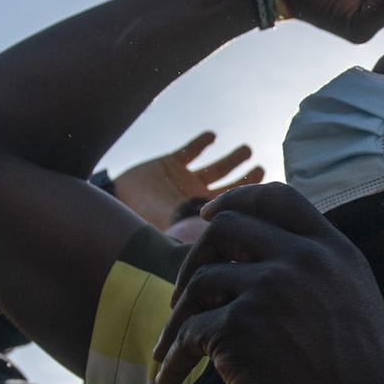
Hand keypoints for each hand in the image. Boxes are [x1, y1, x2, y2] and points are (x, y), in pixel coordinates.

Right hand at [113, 131, 264, 229]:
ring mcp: (185, 180)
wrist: (115, 214)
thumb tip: (251, 246)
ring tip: (247, 151)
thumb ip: (217, 236)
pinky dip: (202, 142)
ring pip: (216, 167)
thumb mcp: (189, 236)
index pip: (237, 206)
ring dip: (232, 159)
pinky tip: (212, 137)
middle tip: (261, 169)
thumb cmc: (152, 233)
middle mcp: (198, 198)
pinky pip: (190, 150)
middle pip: (231, 185)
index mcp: (205, 217)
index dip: (252, 198)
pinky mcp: (169, 163)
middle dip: (246, 177)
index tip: (267, 189)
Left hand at [152, 183, 383, 383]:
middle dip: (193, 257)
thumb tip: (265, 269)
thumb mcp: (356, 307)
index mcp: (335, 252)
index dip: (237, 200)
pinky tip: (170, 377)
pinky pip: (191, 334)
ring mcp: (269, 289)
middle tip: (182, 294)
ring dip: (177, 318)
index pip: (279, 198)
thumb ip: (319, 277)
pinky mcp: (240, 328)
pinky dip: (174, 357)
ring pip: (199, 283)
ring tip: (169, 349)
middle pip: (226, 227)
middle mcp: (303, 260)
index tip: (207, 214)